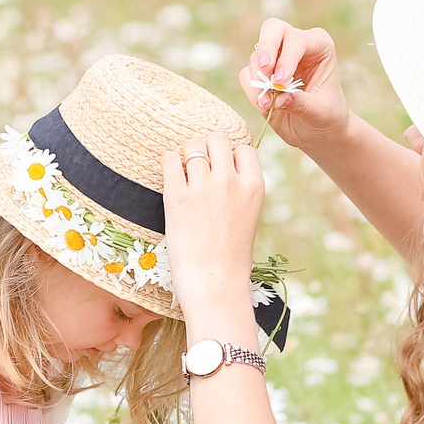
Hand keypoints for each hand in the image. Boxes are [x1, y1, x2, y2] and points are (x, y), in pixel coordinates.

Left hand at [160, 132, 263, 327]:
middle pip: (217, 138)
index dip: (230, 155)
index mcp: (254, 186)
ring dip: (186, 156)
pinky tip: (171, 178)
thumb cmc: (231, 258)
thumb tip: (221, 166)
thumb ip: (239, 190)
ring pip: (192, 145)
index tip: (221, 169)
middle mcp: (231, 181)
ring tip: (184, 177)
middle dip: (207, 148)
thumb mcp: (249, 217)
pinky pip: (169, 159)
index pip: (243, 147)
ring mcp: (203, 187)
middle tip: (199, 169)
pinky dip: (168, 163)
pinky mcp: (177, 196)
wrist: (215, 285)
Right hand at [245, 18, 350, 150]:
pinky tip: (265, 106)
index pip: (297, 39)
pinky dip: (251, 90)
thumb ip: (301, 103)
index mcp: (318, 45)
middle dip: (266, 49)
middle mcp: (296, 44)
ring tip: (269, 103)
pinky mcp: (261, 73)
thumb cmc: (327, 116)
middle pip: (272, 28)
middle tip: (265, 70)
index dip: (287, 57)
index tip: (281, 81)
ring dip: (259, 80)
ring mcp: (276, 57)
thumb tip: (280, 98)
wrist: (318, 131)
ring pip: (257, 56)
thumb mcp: (321, 112)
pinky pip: (246, 74)